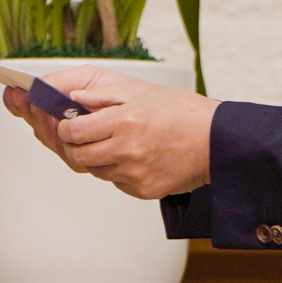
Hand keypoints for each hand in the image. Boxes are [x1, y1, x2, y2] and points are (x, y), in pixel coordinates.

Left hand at [4, 66, 217, 200]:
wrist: (217, 141)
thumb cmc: (182, 112)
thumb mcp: (139, 92)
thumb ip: (101, 96)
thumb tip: (72, 98)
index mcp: (123, 121)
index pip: (73, 131)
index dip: (64, 127)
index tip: (67, 122)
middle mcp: (127, 150)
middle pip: (78, 155)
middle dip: (73, 144)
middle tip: (79, 134)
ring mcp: (135, 174)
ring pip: (95, 170)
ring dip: (94, 157)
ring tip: (111, 141)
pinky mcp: (144, 190)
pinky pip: (116, 182)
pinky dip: (115, 170)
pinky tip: (130, 155)